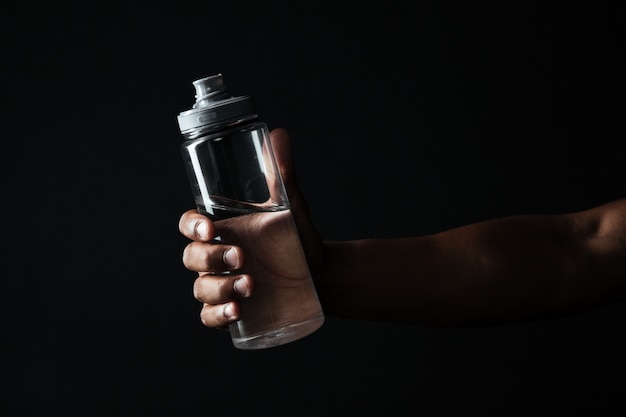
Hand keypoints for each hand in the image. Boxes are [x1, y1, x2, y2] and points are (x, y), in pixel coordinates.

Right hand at [178, 128, 324, 328]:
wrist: (321, 275)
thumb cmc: (297, 239)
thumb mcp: (290, 208)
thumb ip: (281, 174)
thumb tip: (279, 134)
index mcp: (222, 229)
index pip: (191, 225)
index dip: (192, 226)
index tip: (211, 228)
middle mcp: (216, 257)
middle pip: (192, 257)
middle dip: (211, 258)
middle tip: (240, 257)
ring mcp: (221, 284)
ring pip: (201, 288)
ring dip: (220, 287)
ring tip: (251, 285)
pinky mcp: (232, 310)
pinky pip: (211, 317)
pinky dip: (219, 315)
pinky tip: (237, 311)